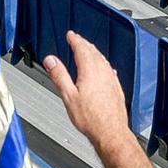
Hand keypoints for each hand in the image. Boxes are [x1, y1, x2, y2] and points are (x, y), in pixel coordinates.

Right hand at [44, 31, 131, 160]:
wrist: (111, 132)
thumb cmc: (91, 119)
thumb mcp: (68, 96)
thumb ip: (59, 75)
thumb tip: (50, 60)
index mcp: (90, 70)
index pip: (82, 48)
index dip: (75, 39)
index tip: (71, 35)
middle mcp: (103, 72)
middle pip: (93, 51)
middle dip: (84, 43)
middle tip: (77, 39)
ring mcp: (112, 79)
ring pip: (102, 59)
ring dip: (94, 52)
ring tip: (88, 50)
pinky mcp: (117, 87)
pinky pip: (109, 69)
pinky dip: (103, 63)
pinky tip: (103, 68)